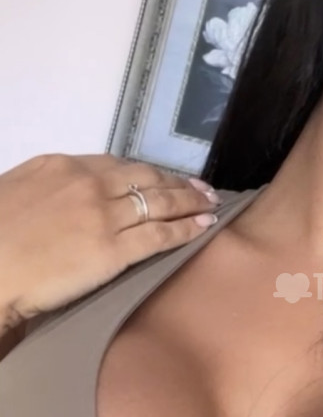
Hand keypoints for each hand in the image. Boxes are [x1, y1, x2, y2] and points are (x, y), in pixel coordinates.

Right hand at [0, 153, 220, 325]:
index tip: (161, 177)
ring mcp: (105, 216)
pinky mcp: (114, 250)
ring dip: (191, 202)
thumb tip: (64, 195)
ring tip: (210, 204)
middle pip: (147, 178)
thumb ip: (48, 187)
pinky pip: (160, 235)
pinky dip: (186, 229)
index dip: (147, 172)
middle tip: (200, 188)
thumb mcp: (17, 190)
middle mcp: (90, 184)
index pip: (118, 165)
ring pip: (160, 202)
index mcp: (63, 166)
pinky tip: (203, 226)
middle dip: (177, 183)